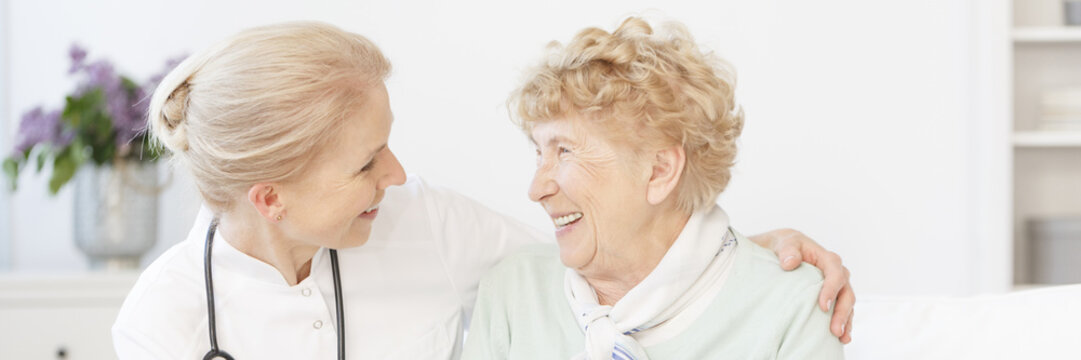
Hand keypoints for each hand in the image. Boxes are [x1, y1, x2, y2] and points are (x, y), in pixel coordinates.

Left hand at [749, 228, 853, 343]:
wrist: (787, 250)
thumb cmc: (788, 246)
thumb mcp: (786, 244)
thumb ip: (788, 251)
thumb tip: (789, 263)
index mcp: (828, 260)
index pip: (835, 275)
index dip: (831, 290)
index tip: (822, 306)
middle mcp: (838, 274)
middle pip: (846, 294)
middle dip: (842, 313)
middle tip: (834, 330)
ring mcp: (837, 287)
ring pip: (847, 305)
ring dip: (845, 322)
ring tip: (841, 338)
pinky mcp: (833, 297)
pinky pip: (842, 311)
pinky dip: (843, 324)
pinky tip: (840, 339)